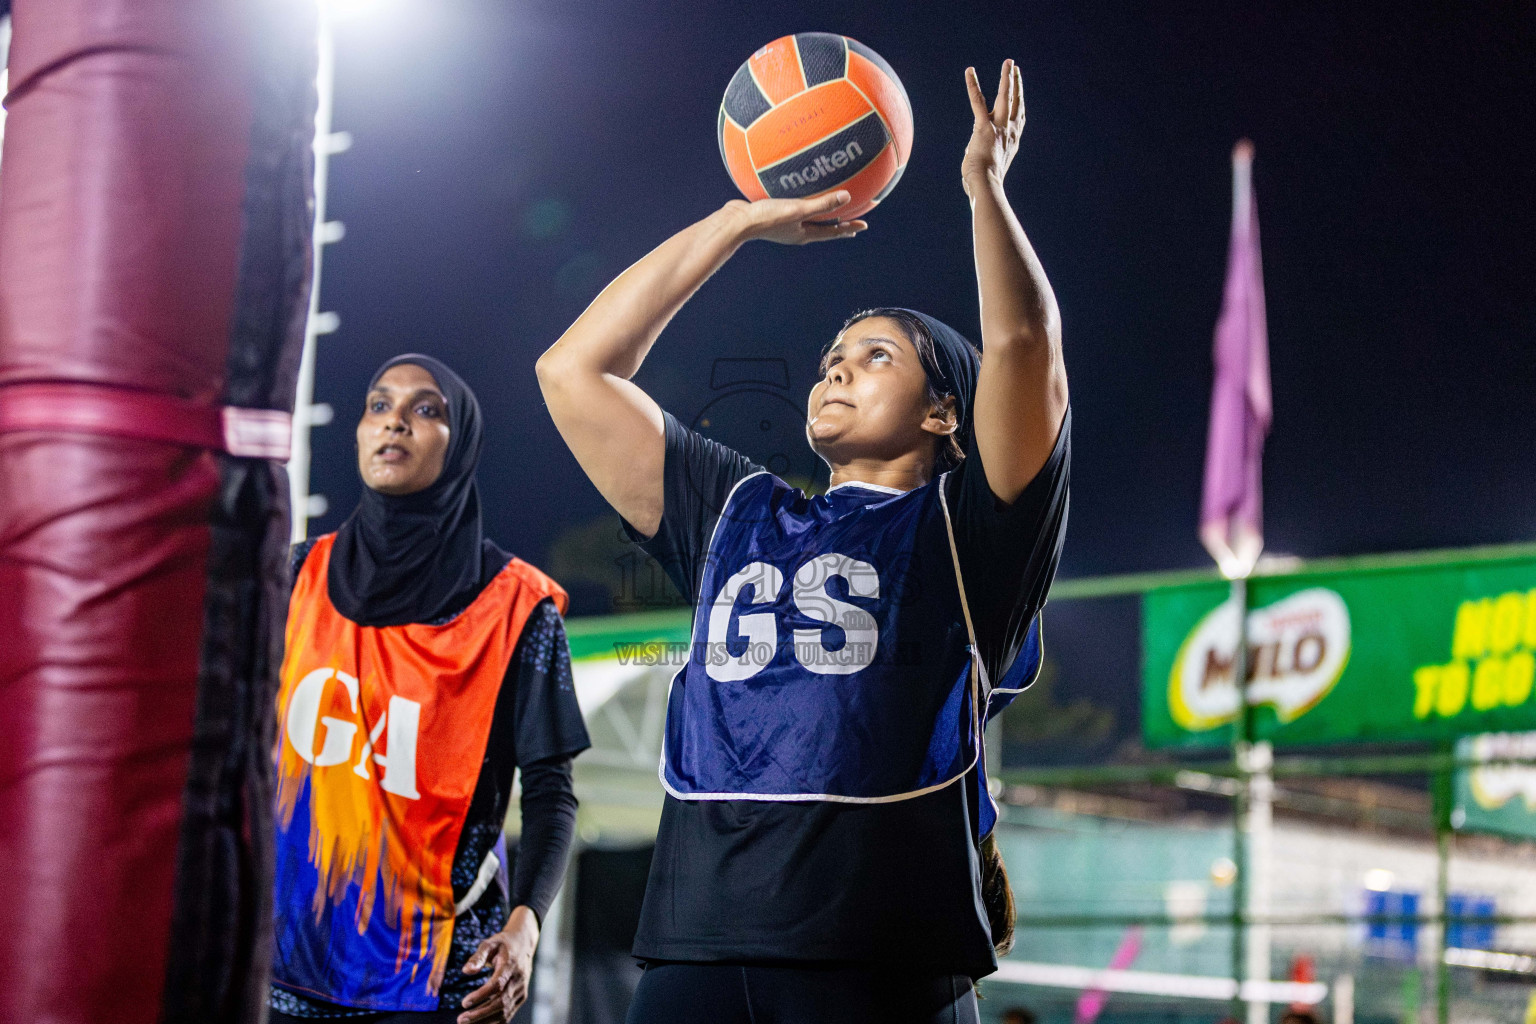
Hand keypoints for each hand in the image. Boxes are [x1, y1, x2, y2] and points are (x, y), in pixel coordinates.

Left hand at [459, 906, 539, 1022]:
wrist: (524, 944)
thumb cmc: (503, 944)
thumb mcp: (490, 943)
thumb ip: (478, 957)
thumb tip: (466, 971)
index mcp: (511, 965)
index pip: (497, 984)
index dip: (481, 995)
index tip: (464, 1003)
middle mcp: (519, 980)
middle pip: (501, 1002)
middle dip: (480, 1014)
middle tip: (461, 1020)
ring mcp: (521, 990)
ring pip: (504, 1011)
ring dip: (485, 1020)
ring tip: (466, 1023)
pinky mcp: (520, 997)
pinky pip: (508, 1014)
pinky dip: (494, 1022)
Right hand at [720, 190, 866, 244]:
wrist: (737, 222)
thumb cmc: (767, 217)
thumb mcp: (798, 210)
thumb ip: (822, 204)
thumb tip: (848, 197)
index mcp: (804, 235)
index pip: (832, 232)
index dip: (849, 228)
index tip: (864, 225)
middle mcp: (796, 232)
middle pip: (823, 227)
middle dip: (837, 223)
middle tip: (851, 219)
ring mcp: (784, 225)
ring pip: (807, 218)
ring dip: (820, 213)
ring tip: (828, 206)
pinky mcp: (772, 215)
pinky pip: (792, 207)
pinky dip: (801, 201)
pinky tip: (797, 190)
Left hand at [962, 60, 1024, 196]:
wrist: (986, 184)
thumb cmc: (985, 183)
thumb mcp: (990, 169)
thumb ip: (985, 160)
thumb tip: (975, 163)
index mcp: (1012, 140)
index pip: (1019, 117)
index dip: (1020, 103)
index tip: (1020, 93)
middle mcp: (1009, 131)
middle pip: (1016, 102)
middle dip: (1016, 83)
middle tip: (1016, 68)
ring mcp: (998, 127)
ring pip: (1006, 96)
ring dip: (1007, 77)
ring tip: (1008, 63)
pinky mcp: (983, 126)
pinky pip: (977, 100)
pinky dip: (972, 85)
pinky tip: (970, 71)